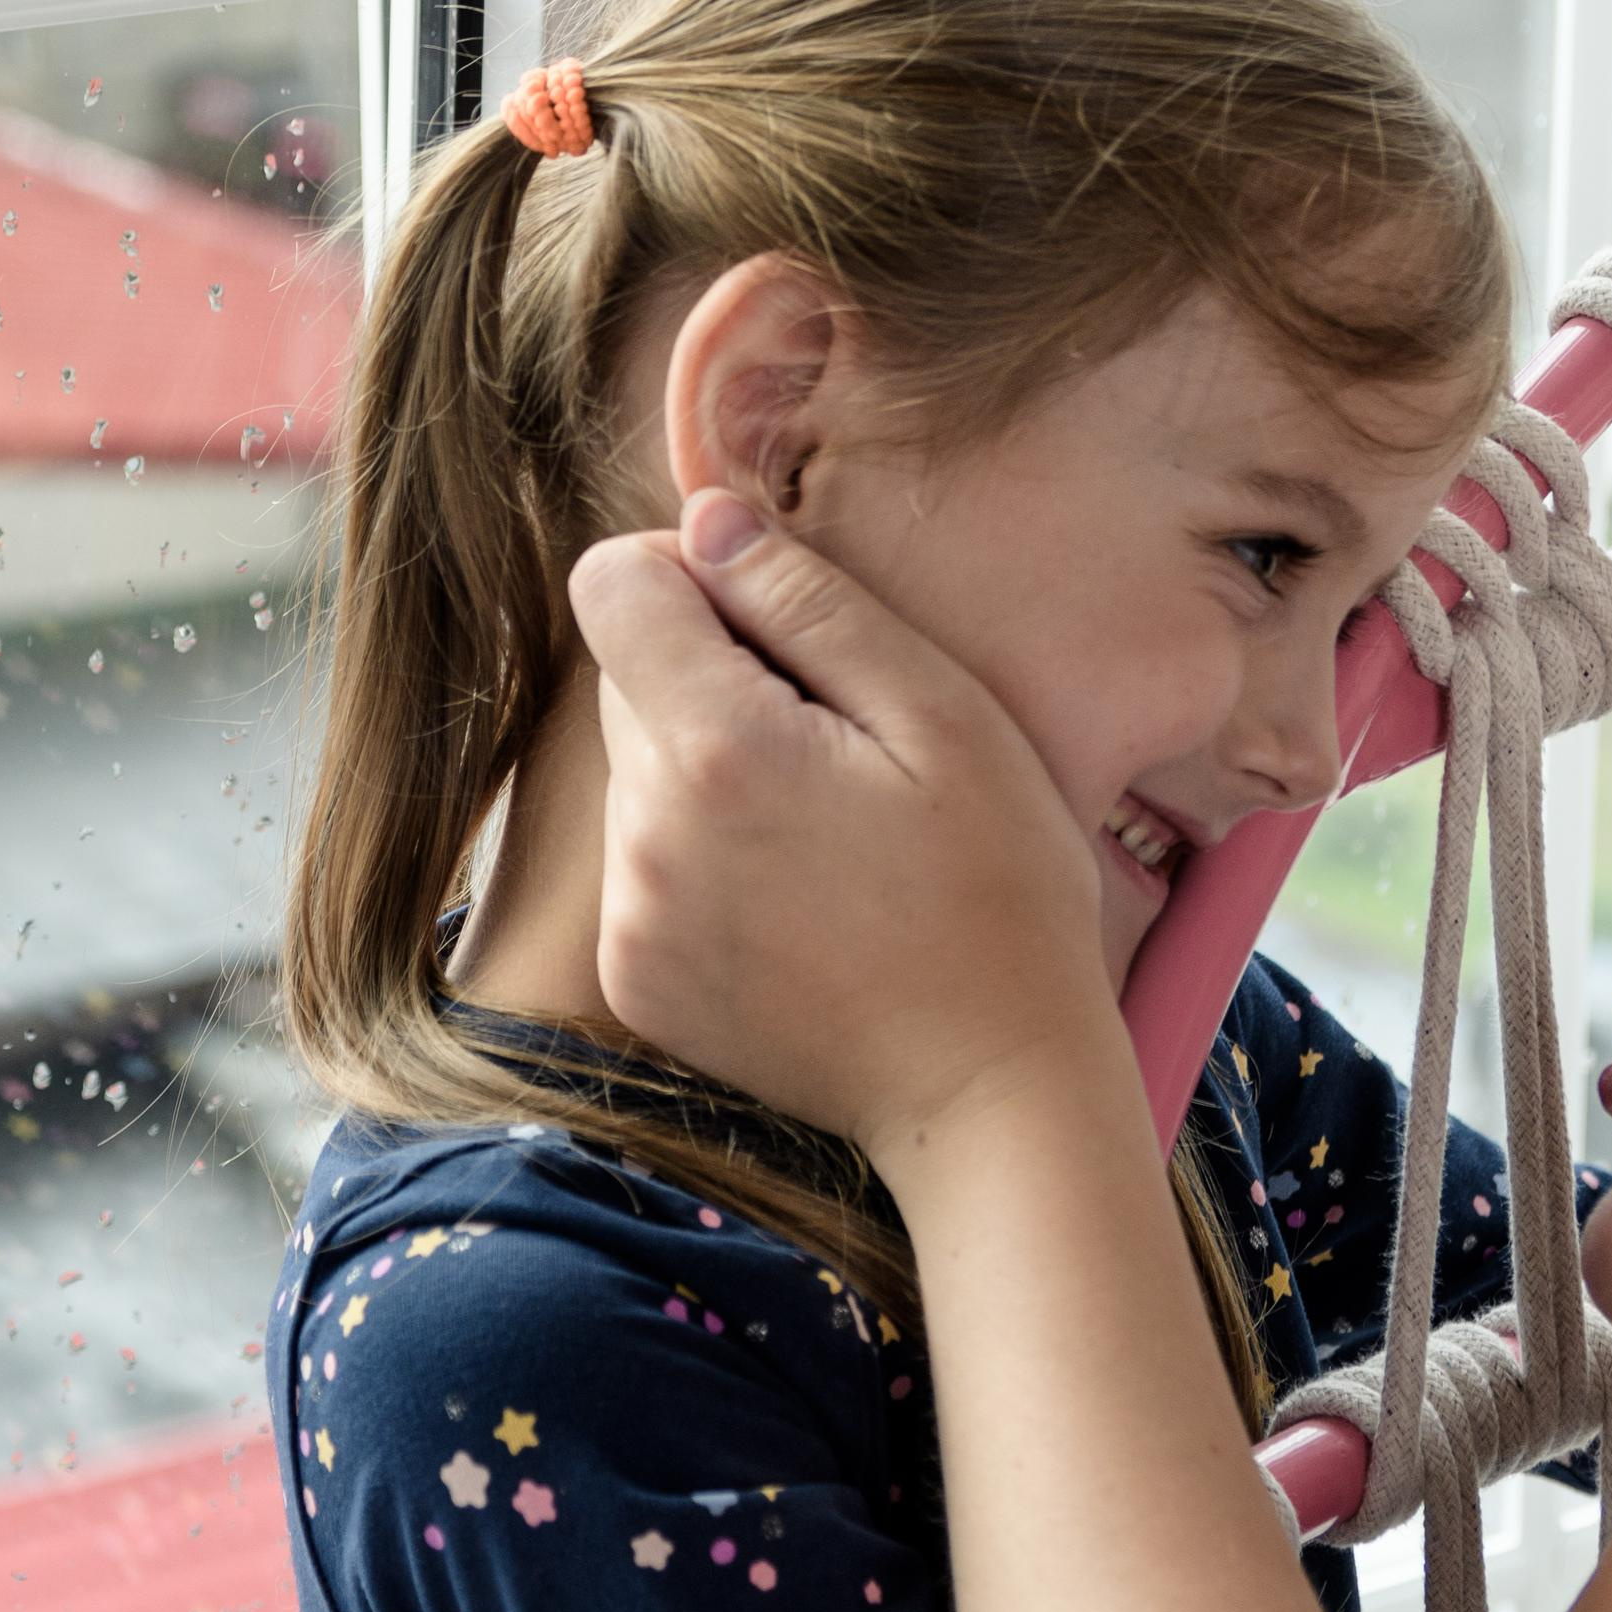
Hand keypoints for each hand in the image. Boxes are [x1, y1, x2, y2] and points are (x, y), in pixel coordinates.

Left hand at [566, 491, 1126, 1168]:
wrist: (991, 1089)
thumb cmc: (1000, 891)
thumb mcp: (945, 717)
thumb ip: (812, 604)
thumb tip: (705, 523)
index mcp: (719, 749)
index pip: (611, 585)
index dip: (687, 573)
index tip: (772, 615)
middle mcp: (644, 832)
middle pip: (624, 678)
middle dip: (712, 678)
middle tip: (839, 746)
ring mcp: (631, 917)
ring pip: (637, 774)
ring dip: (710, 773)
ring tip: (831, 836)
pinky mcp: (636, 980)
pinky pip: (642, 865)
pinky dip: (704, 859)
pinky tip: (802, 901)